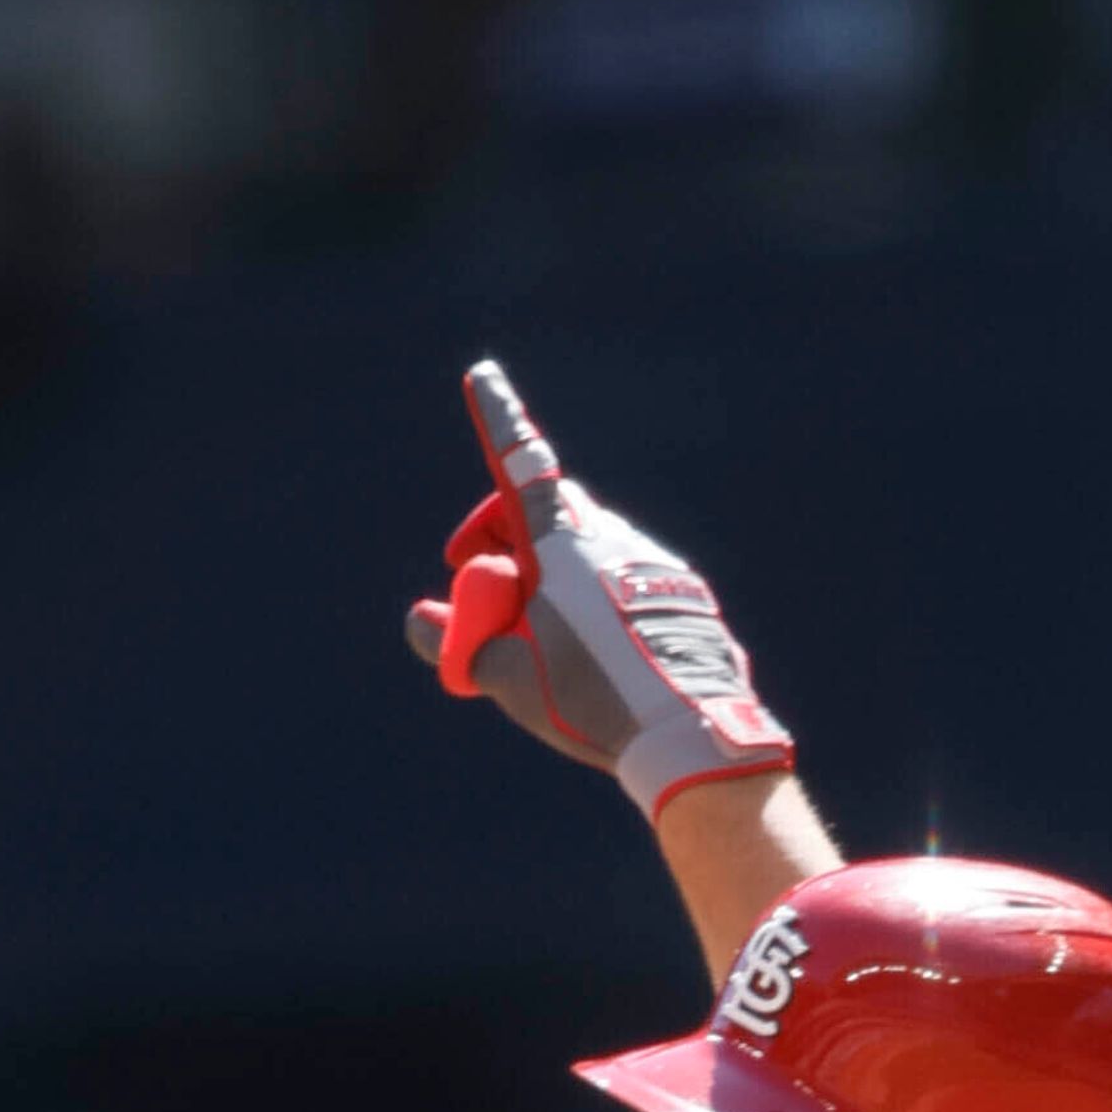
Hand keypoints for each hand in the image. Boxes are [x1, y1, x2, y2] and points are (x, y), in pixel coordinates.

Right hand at [404, 360, 795, 823]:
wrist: (688, 736)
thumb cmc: (589, 700)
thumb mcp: (503, 675)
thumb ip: (453, 640)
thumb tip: (423, 620)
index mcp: (565, 540)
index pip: (519, 464)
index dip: (498, 418)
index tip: (483, 375)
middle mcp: (614, 537)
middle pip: (548, 515)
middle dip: (508, 543)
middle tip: (486, 598)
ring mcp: (656, 565)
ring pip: (592, 555)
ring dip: (558, 583)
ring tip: (549, 651)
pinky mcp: (687, 598)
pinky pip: (631, 589)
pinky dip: (604, 611)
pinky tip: (604, 667)